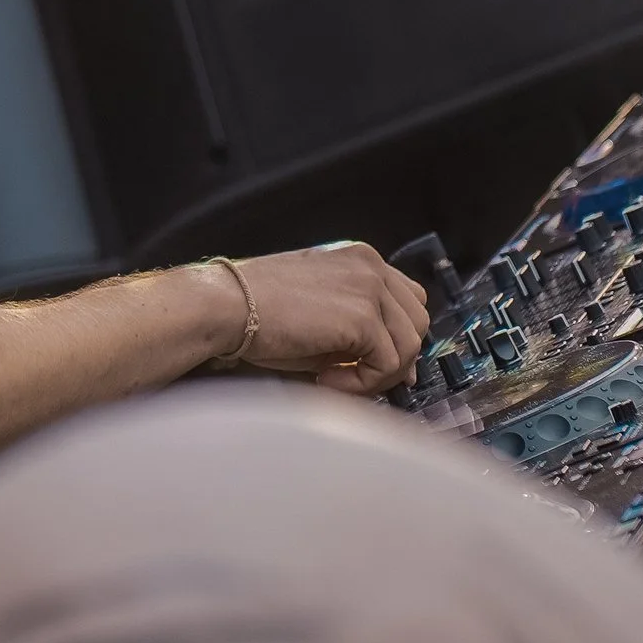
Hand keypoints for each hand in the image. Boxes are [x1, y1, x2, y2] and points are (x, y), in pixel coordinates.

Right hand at [201, 243, 426, 396]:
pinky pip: (388, 363)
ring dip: (378, 374)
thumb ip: (361, 332)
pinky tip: (327, 382)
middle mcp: (370, 266)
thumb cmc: (256, 310)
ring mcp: (369, 287)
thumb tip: (405, 369)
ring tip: (336, 381)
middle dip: (395, 357)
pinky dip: (364, 384)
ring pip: (410, 345)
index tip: (375, 365)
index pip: (407, 299)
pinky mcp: (362, 316)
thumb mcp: (320, 315)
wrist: (224, 305)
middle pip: (418, 321)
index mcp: (358, 259)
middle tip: (357, 378)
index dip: (397, 337)